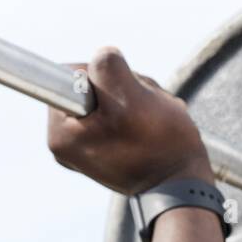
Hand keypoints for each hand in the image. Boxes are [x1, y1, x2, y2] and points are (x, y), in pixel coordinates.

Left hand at [47, 46, 212, 195]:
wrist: (181, 183)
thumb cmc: (160, 147)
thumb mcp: (132, 99)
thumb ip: (107, 69)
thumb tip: (100, 57)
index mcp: (60, 134)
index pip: (71, 74)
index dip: (103, 76)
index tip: (121, 99)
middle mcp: (65, 141)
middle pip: (91, 84)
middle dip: (122, 88)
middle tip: (142, 112)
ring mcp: (85, 144)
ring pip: (109, 94)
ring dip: (135, 98)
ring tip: (149, 122)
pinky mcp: (103, 145)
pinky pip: (118, 110)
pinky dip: (138, 111)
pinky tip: (149, 128)